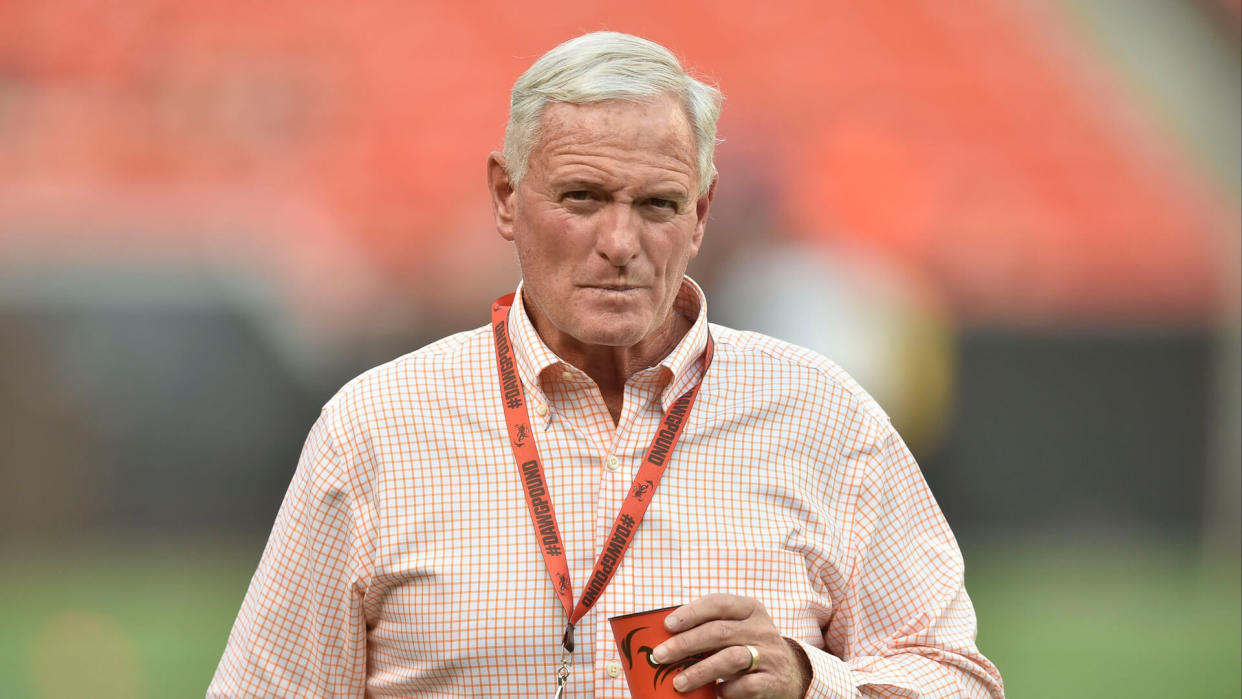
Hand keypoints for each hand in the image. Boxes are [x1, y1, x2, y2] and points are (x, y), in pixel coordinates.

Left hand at [650, 593, 811, 697]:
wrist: (792, 674)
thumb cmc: (751, 648)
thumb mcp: (739, 630)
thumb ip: (712, 629)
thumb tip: (667, 638)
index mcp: (750, 609)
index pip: (718, 603)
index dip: (691, 612)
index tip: (667, 625)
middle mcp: (762, 629)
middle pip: (719, 631)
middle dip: (685, 643)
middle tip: (660, 656)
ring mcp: (770, 655)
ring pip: (731, 658)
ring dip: (700, 671)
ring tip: (678, 682)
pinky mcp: (774, 681)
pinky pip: (747, 685)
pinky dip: (727, 690)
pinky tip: (715, 692)